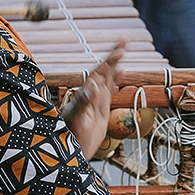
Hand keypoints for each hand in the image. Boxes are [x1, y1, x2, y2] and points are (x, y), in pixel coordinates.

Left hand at [60, 40, 125, 156]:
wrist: (69, 153)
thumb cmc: (69, 136)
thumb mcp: (77, 119)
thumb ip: (83, 102)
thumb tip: (93, 84)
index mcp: (85, 93)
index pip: (100, 71)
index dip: (110, 60)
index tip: (121, 50)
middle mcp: (90, 95)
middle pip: (104, 70)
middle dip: (113, 56)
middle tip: (125, 40)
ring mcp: (96, 102)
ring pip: (108, 79)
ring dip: (115, 65)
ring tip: (122, 51)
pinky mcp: (100, 111)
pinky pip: (110, 92)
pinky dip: (116, 81)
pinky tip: (121, 73)